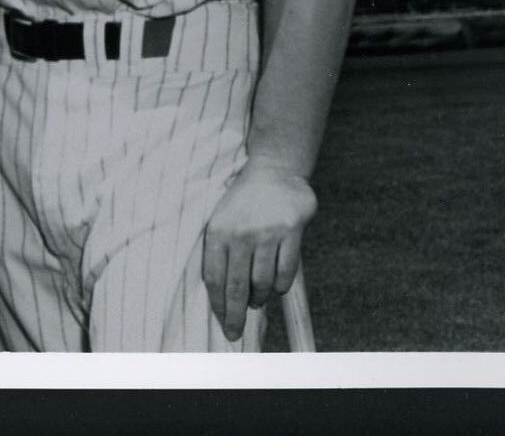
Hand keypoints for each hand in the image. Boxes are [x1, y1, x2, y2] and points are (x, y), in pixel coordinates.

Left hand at [201, 159, 316, 341]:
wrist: (273, 171)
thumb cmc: (243, 202)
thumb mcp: (221, 219)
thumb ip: (220, 252)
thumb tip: (221, 296)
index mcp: (218, 231)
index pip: (214, 278)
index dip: (218, 305)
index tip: (222, 323)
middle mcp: (240, 233)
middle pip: (237, 287)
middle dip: (235, 315)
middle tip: (235, 333)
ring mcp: (266, 233)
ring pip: (263, 282)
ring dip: (260, 298)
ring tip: (257, 301)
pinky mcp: (290, 231)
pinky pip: (285, 272)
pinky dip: (280, 286)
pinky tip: (275, 287)